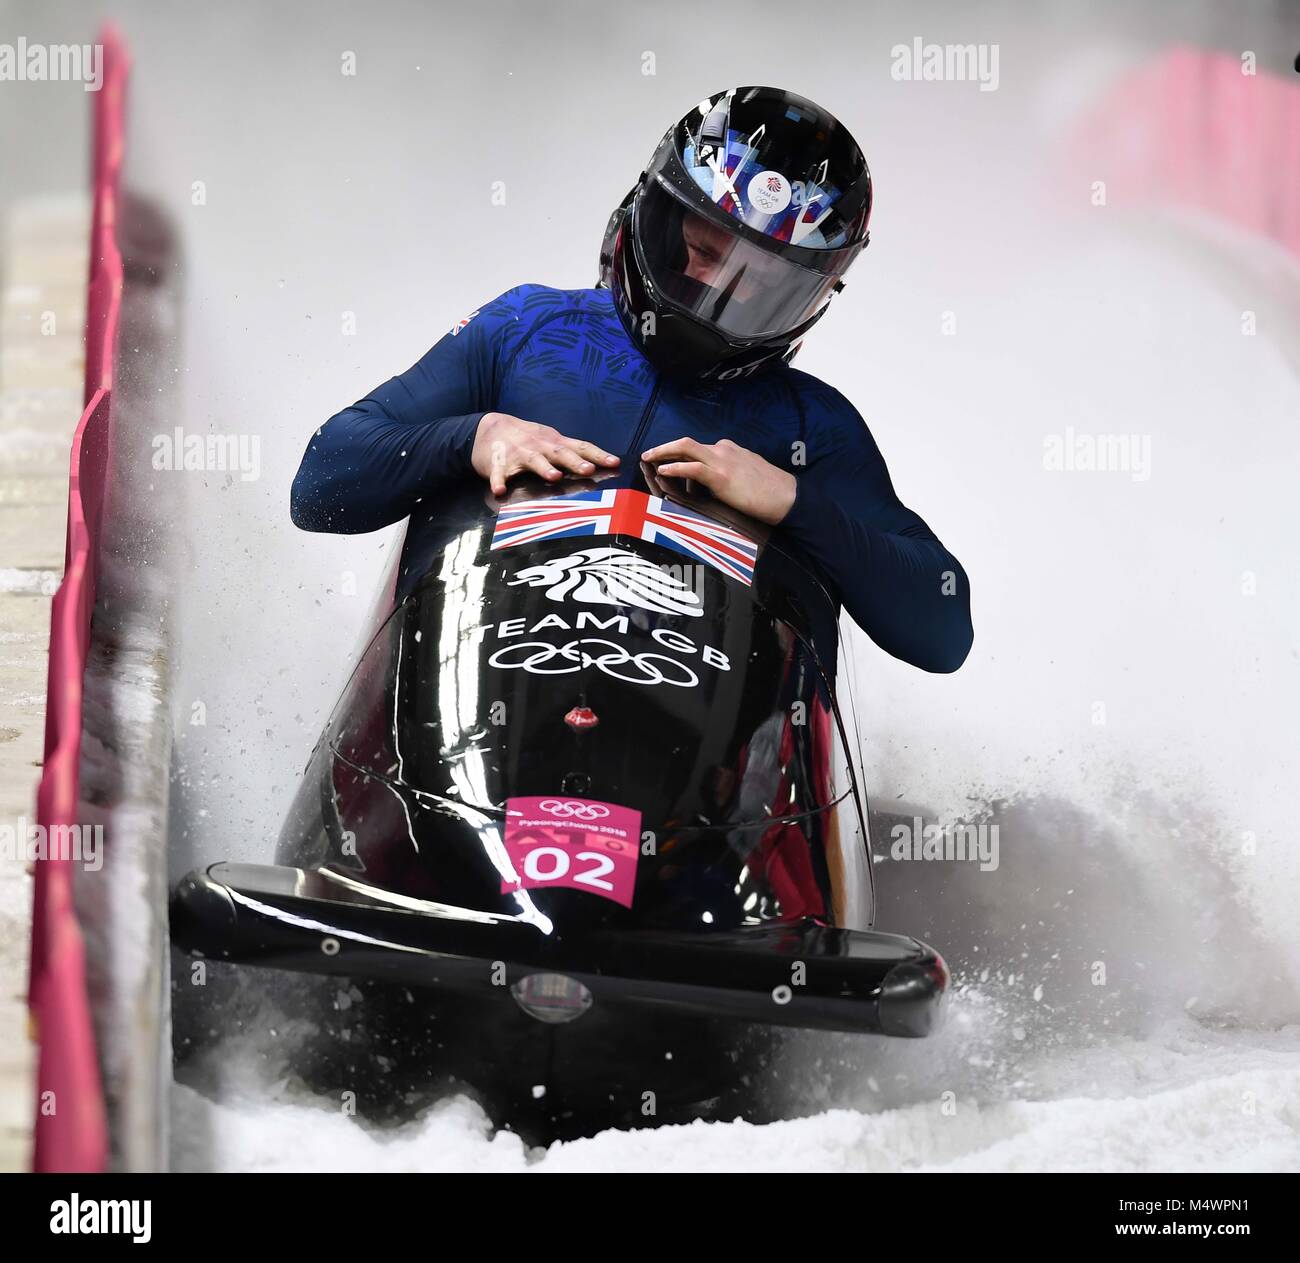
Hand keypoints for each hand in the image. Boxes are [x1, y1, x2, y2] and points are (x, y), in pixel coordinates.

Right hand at [472, 412, 618, 495]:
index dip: (598, 455)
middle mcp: (539, 446)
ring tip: (554, 477)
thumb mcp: (550, 441)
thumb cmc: (527, 439)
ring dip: (544, 468)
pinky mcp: (496, 462)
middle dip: (575, 462)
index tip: (614, 463)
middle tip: (588, 471)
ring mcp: (518, 453)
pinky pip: (497, 473)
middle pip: (559, 453)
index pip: (580, 447)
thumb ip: (571, 453)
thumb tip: (598, 465)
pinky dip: (498, 480)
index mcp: (554, 442)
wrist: (489, 428)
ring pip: (533, 460)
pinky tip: (500, 491)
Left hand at [641, 436, 796, 524]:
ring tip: (649, 459)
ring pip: (685, 448)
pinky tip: (663, 471)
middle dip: (664, 447)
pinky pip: (692, 468)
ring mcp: (722, 461)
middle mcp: (723, 450)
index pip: (698, 447)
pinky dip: (675, 467)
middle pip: (686, 442)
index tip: (664, 458)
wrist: (787, 496)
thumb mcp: (747, 473)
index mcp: (728, 450)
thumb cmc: (769, 490)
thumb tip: (716, 482)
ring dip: (663, 452)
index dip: (678, 452)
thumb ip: (730, 472)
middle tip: (648, 454)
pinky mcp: (721, 476)